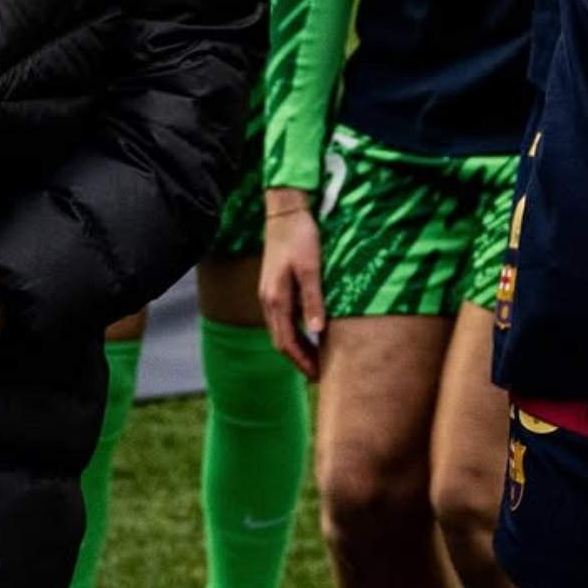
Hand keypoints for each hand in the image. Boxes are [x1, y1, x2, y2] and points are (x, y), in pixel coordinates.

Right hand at [259, 193, 324, 379]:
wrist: (286, 211)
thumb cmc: (301, 236)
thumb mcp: (311, 267)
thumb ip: (313, 298)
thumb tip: (317, 331)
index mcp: (276, 299)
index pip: (286, 342)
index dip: (302, 362)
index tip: (318, 376)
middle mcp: (268, 301)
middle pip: (281, 340)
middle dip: (298, 359)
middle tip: (319, 374)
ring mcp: (269, 294)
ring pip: (280, 330)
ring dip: (296, 346)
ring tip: (317, 357)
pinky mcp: (274, 286)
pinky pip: (282, 317)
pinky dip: (295, 330)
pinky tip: (310, 329)